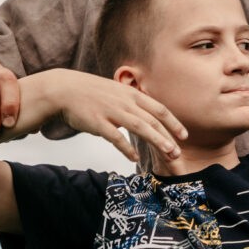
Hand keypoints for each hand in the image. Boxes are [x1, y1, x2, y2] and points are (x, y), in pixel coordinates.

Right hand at [40, 70, 187, 163]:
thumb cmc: (92, 93)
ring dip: (156, 141)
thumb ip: (133, 103)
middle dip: (168, 137)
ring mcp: (112, 111)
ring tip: (167, 153)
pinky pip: (115, 137)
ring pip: (140, 127)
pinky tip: (134, 158)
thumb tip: (147, 117)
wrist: (64, 89)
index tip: (184, 136)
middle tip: (178, 153)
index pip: (159, 109)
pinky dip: (126, 148)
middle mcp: (125, 102)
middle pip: (153, 120)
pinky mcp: (98, 122)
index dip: (173, 123)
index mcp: (132, 94)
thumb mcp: (117, 92)